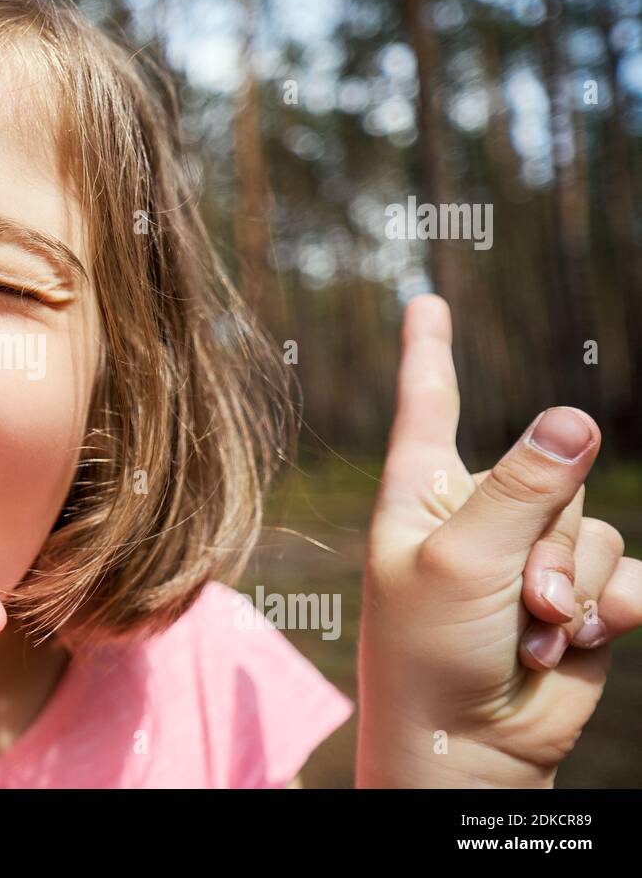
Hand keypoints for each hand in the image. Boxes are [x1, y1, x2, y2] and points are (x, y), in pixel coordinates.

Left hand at [356, 295, 641, 786]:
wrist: (469, 745)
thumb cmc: (430, 652)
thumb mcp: (462, 560)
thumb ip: (521, 489)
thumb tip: (572, 416)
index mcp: (422, 494)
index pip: (429, 405)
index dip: (430, 351)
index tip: (427, 300)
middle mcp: (478, 514)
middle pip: (552, 471)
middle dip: (549, 540)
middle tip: (516, 600)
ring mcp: (529, 555)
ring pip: (595, 525)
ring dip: (574, 586)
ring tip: (532, 631)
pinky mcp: (576, 596)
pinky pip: (624, 572)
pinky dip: (607, 609)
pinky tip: (574, 642)